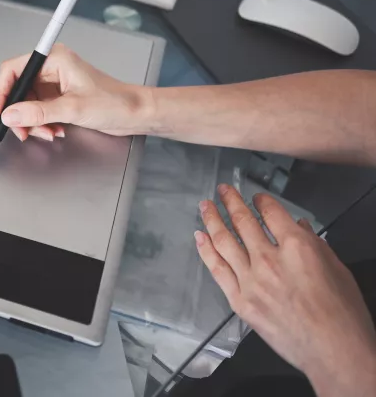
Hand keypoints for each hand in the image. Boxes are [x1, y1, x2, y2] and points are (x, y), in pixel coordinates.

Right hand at [0, 44, 148, 141]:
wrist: (135, 114)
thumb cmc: (114, 102)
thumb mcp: (72, 109)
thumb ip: (38, 112)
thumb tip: (10, 114)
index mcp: (54, 59)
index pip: (13, 70)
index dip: (1, 93)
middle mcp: (52, 68)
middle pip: (18, 89)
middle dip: (18, 113)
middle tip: (21, 131)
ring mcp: (55, 83)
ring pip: (27, 103)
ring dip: (32, 122)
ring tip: (45, 133)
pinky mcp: (59, 96)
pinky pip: (38, 110)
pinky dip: (41, 123)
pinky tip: (54, 130)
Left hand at [196, 185, 375, 396]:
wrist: (334, 352)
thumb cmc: (343, 313)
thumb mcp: (337, 269)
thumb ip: (314, 244)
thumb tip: (298, 226)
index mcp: (298, 247)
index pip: (272, 213)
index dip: (261, 201)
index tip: (255, 196)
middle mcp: (269, 260)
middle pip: (243, 222)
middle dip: (231, 201)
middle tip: (222, 190)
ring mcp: (250, 281)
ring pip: (224, 241)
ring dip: (212, 219)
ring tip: (205, 205)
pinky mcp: (239, 301)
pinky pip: (216, 269)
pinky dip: (206, 250)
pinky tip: (199, 236)